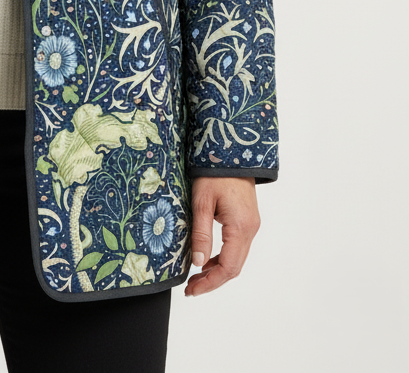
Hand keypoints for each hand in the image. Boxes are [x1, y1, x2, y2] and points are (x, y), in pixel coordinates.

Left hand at [184, 176, 259, 295]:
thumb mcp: (202, 202)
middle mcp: (250, 229)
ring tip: (195, 277)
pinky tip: (207, 259)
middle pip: (234, 267)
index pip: (228, 267)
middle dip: (212, 281)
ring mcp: (251, 225)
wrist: (232, 152)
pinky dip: (222, 258)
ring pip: (236, 259)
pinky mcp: (247, 220)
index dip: (210, 283)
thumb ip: (201, 233)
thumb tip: (198, 263)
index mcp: (240, 227)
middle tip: (191, 288)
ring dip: (217, 271)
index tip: (192, 290)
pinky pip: (237, 247)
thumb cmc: (215, 173)